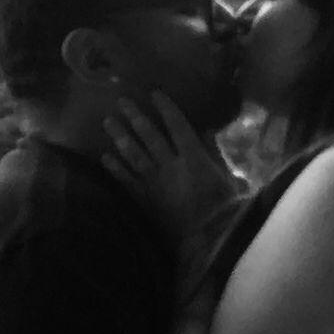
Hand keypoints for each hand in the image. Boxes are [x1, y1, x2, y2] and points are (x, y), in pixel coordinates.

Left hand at [99, 91, 243, 248]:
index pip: (178, 126)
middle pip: (150, 135)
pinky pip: (126, 180)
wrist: (207, 239)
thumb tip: (207, 131)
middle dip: (135, 117)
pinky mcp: (144, 199)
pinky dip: (115, 168)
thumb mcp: (228, 177)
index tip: (154, 93)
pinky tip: (105, 156)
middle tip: (122, 102)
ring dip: (120, 137)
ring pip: (133, 154)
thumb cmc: (224, 209)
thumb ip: (215, 153)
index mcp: (194, 158)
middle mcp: (171, 165)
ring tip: (108, 122)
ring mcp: (155, 182)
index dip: (166, 108)